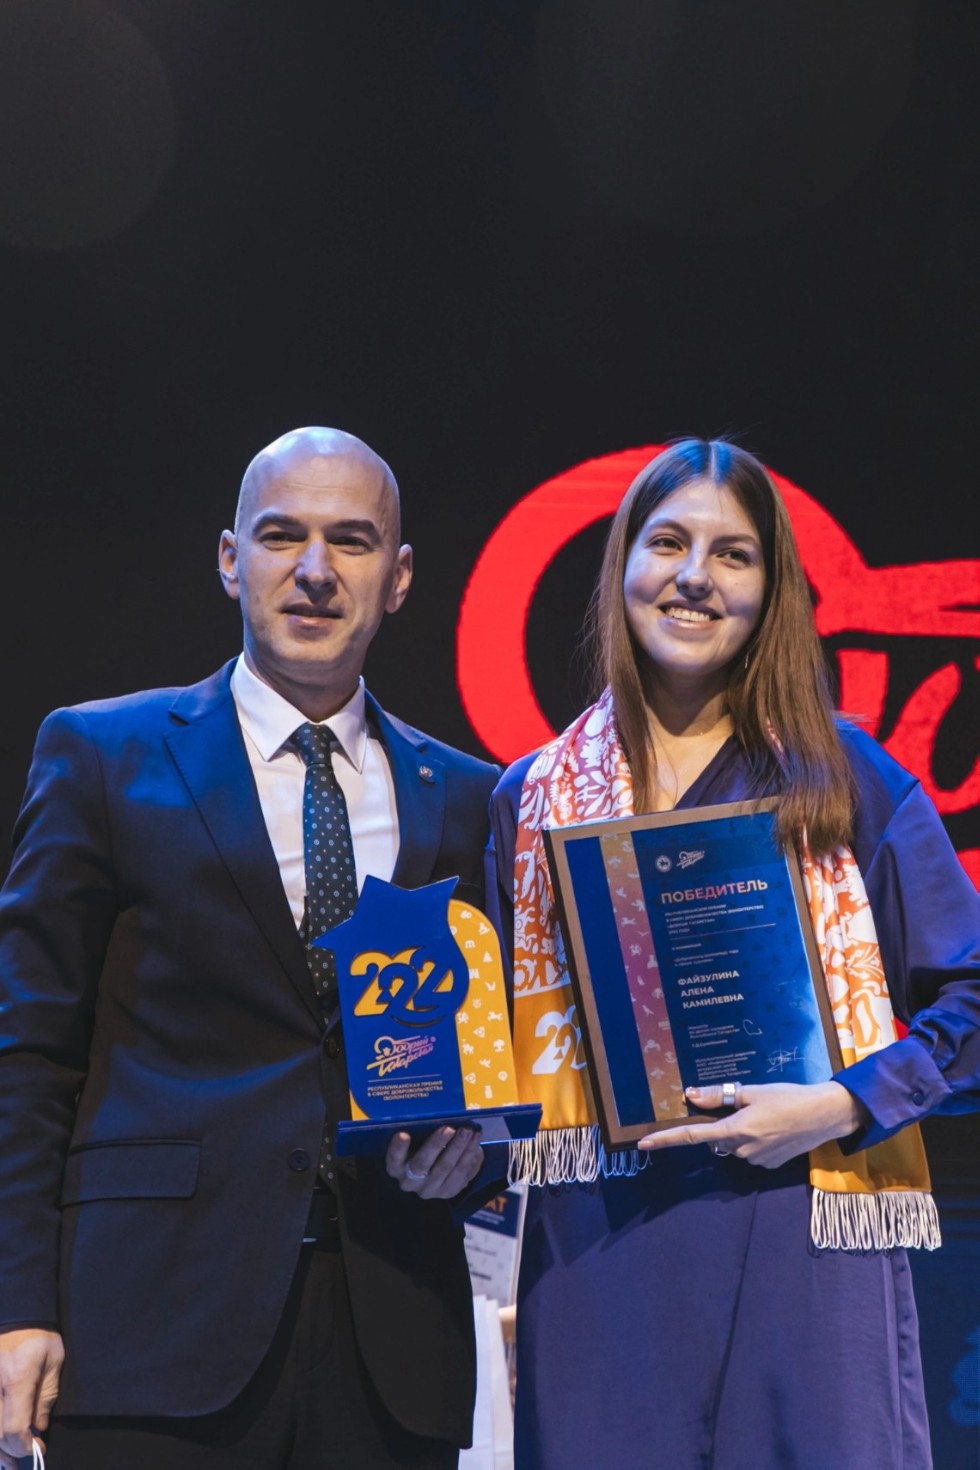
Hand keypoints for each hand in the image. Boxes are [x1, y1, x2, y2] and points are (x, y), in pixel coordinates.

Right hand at [0, 1328, 63, 1465]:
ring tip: (8, 1461)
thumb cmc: (38, 1336)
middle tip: (25, 1456)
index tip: (37, 1447)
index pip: (15, 1427)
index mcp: (17, 1379)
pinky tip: (0, 1445)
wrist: (17, 1317)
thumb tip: (38, 1427)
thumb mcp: (54, 1361)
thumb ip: (46, 1396)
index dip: (25, 1444)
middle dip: (11, 1452)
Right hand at [386, 1125, 484, 1198]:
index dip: (398, 1148)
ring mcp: (429, 1190)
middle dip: (437, 1144)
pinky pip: (461, 1175)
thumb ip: (417, 1131)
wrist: (431, 1174)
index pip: (394, 1159)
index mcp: (396, 1167)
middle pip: (422, 1163)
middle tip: (449, 1128)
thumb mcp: (414, 1142)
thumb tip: (434, 1110)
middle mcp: (410, 1182)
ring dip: (459, 1148)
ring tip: (469, 1131)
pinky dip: (469, 1157)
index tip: (403, 1134)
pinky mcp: (447, 1192)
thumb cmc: (420, 1148)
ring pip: (445, 1168)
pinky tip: (476, 1142)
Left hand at [638, 1081, 866, 1168]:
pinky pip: (751, 1153)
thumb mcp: (751, 1091)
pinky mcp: (770, 1166)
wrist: (824, 1115)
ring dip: (740, 1133)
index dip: (666, 1139)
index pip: (692, 1136)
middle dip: (722, 1126)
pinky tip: (774, 1128)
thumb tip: (690, 1095)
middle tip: (745, 1106)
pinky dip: (755, 1141)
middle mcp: (742, 1150)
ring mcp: (757, 1161)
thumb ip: (718, 1096)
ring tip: (766, 1115)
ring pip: (734, 1146)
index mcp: (735, 1130)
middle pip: (717, 1140)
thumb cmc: (787, 1097)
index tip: (643, 1144)